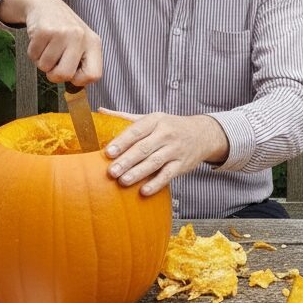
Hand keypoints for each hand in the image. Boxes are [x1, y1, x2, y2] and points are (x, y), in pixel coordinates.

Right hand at [0, 0, 101, 85]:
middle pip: (65, 75)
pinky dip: (33, 53)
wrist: (46, 6)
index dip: (79, 81)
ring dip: (42, 61)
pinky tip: (40, 41)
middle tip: (54, 63)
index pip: (93, 76)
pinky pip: (33, 56)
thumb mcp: (82, 45)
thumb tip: (75, 92)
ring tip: (48, 47)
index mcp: (94, 44)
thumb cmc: (65, 31)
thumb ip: (82, 66)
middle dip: (55, 74)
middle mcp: (80, 38)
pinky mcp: (43, 31)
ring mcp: (62, 33)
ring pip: (45, 67)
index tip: (72, 76)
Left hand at [100, 110, 229, 196]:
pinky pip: (168, 175)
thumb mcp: (151, 118)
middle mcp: (166, 134)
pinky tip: (144, 191)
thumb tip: (100, 112)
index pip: (136, 130)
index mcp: (155, 120)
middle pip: (144, 148)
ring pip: (155, 162)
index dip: (122, 142)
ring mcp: (175, 150)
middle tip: (111, 171)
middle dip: (127, 160)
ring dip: (138, 173)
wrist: (202, 134)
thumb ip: (125, 117)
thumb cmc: (170, 126)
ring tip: (123, 181)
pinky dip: (156, 184)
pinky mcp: (182, 164)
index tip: (108, 152)